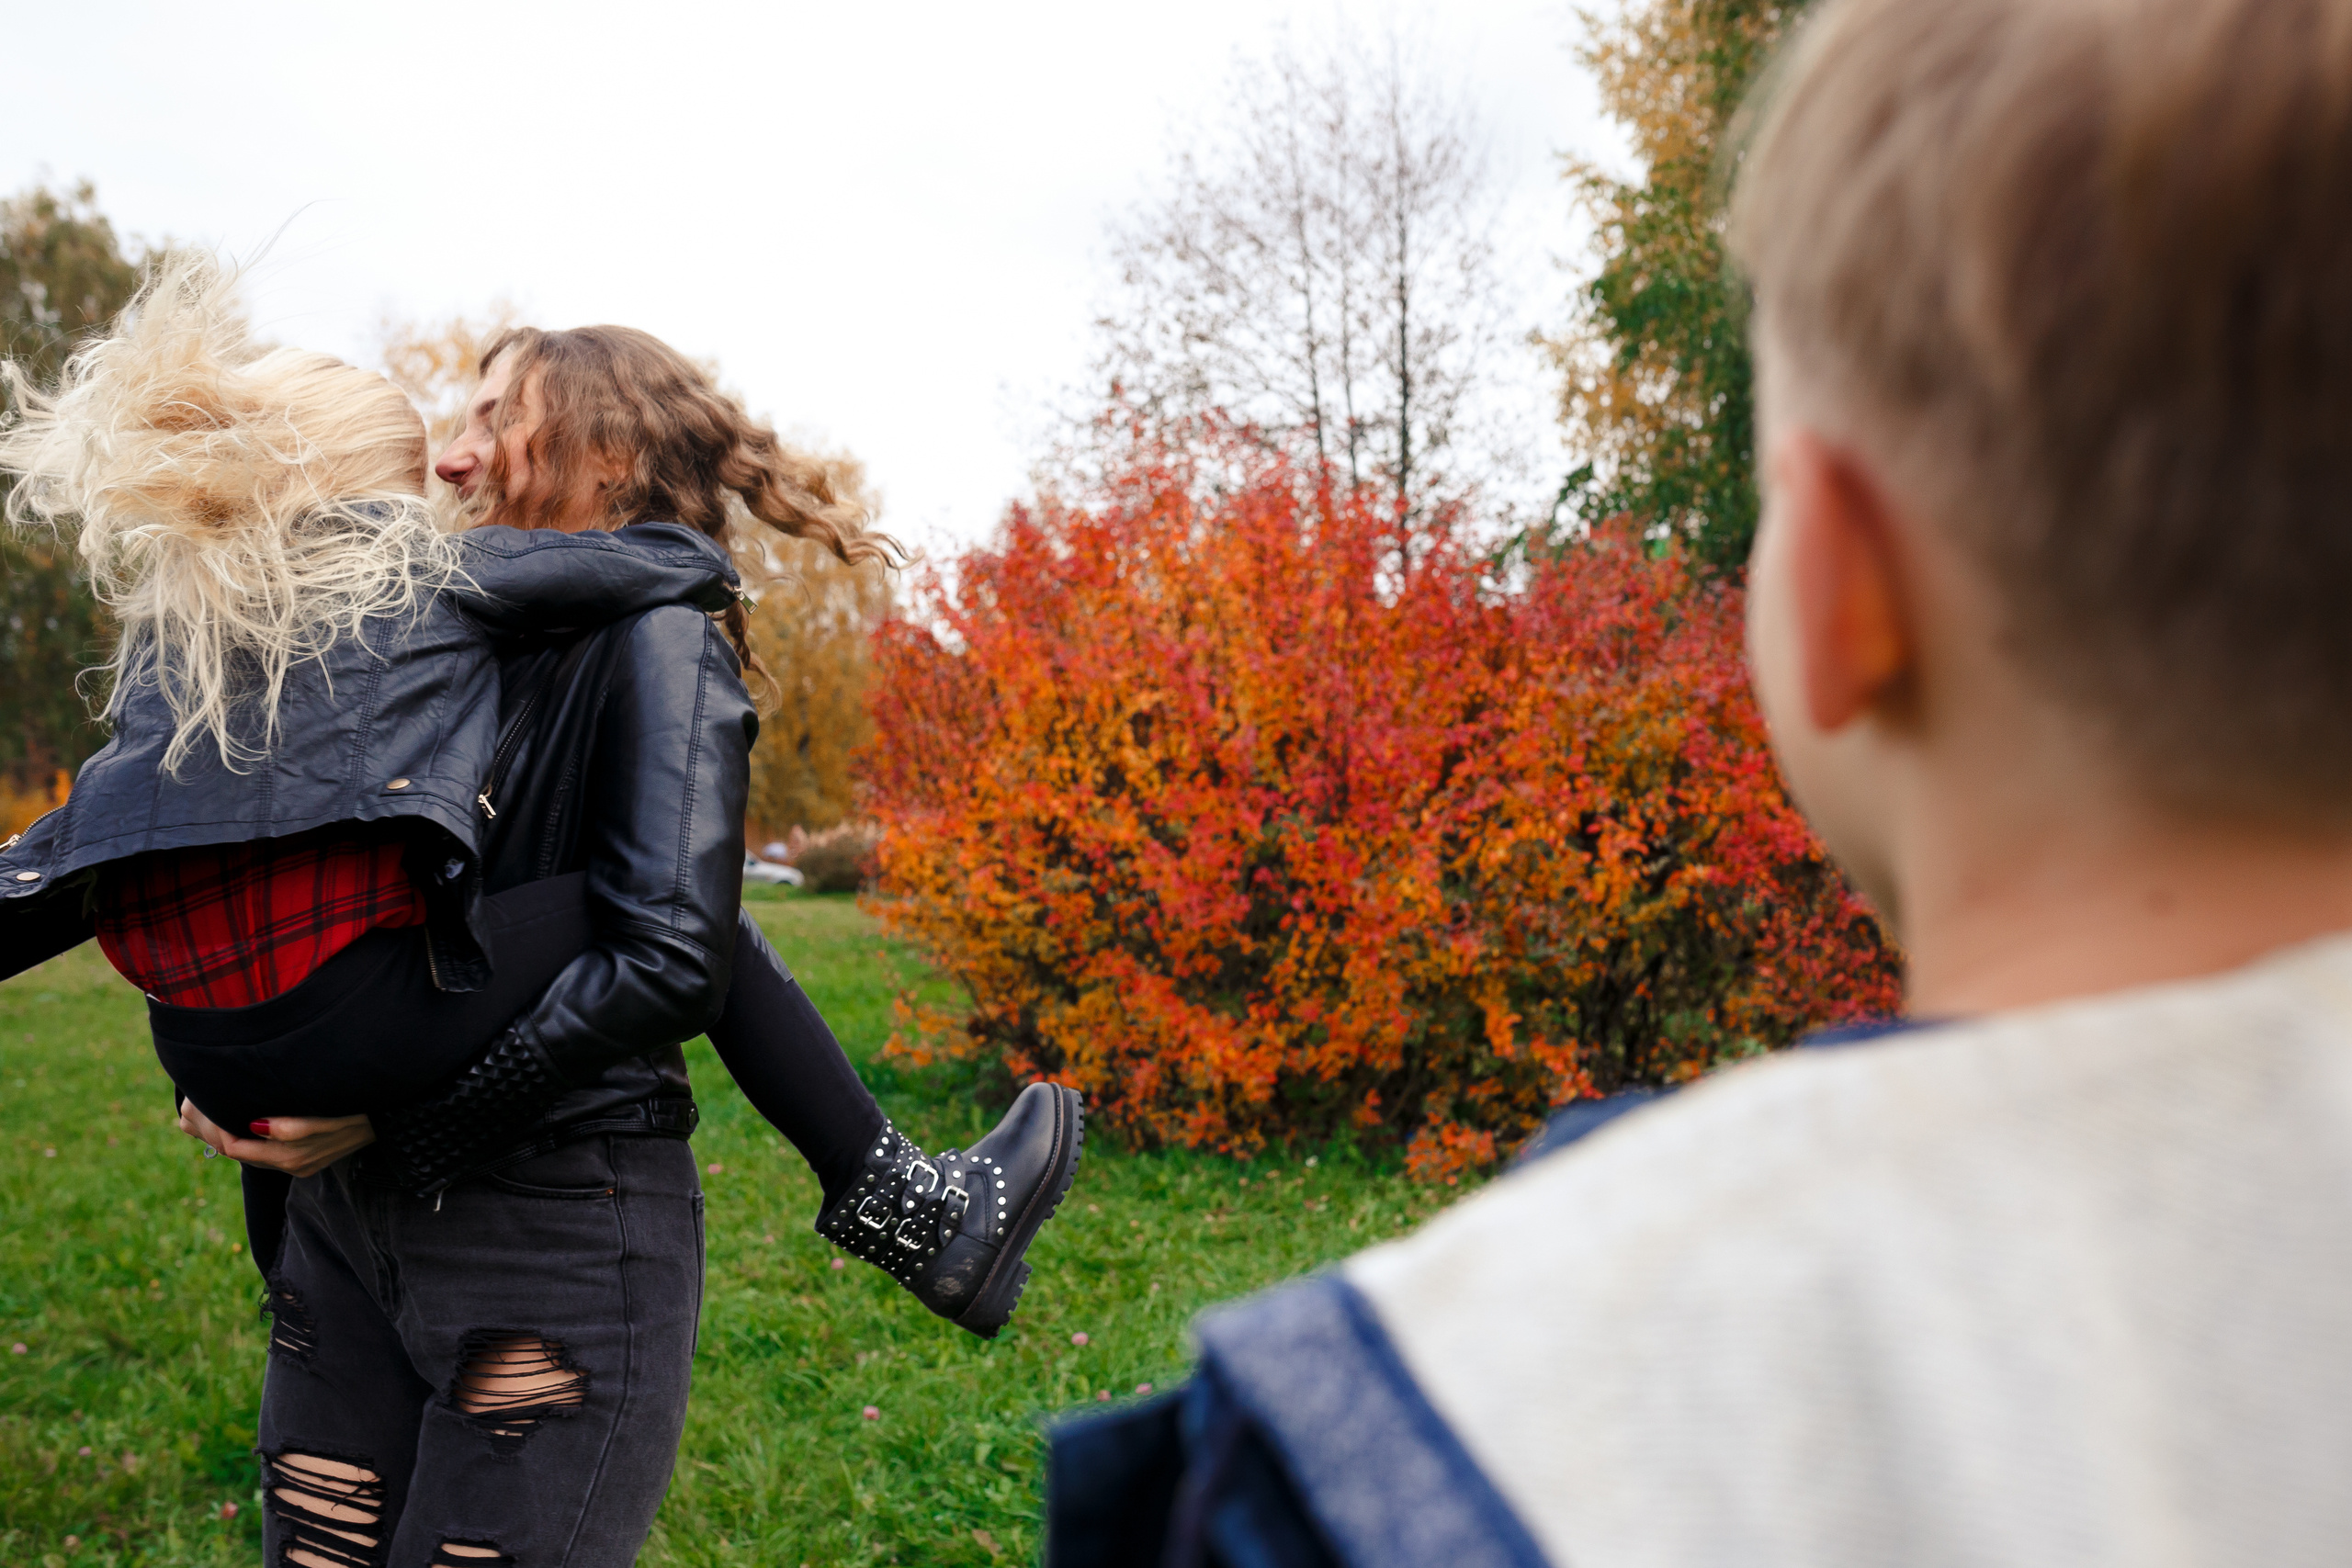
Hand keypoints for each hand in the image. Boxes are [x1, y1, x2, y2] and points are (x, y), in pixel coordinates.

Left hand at [177, 1099, 375, 1177]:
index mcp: (293, 1158)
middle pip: (233, 1150)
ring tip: (202, 1107)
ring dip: (220, 1131)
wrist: (395, 1117)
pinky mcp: (301, 1154)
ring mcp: (295, 1161)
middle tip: (190, 1102)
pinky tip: (233, 1115)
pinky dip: (238, 1132)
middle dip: (208, 1128)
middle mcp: (289, 1165)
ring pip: (243, 1150)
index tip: (198, 1099)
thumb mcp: (332, 1118)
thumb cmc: (364, 1110)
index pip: (234, 1146)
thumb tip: (255, 1126)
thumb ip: (295, 1128)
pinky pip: (257, 1147)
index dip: (212, 1126)